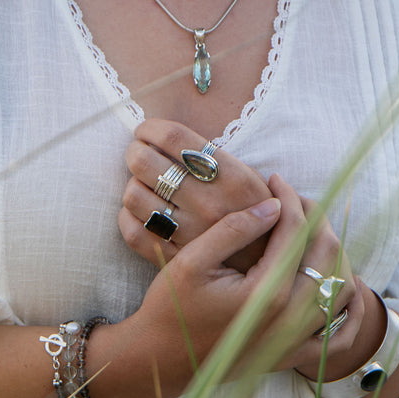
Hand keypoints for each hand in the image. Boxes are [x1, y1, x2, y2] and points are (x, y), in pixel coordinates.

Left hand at [118, 119, 273, 271]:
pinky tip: (143, 210)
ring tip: (146, 184)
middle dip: (136, 150)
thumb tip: (169, 136)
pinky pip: (132, 230)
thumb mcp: (251, 179)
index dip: (151, 128)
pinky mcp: (173, 259)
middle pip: (144, 162)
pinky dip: (129, 216)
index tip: (147, 130)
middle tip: (141, 152)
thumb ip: (217, 157)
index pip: (174, 137)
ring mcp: (189, 233)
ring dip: (134, 184)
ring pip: (133, 195)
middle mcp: (208, 204)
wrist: (269, 269)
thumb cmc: (256, 215)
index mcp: (231, 178)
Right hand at [120, 177, 361, 397]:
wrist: (161, 360)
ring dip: (333, 253)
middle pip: (327, 252)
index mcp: (267, 292)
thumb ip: (234, 230)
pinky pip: (341, 333)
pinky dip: (348, 306)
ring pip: (342, 286)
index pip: (296, 230)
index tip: (274, 179)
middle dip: (313, 216)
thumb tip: (272, 205)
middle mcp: (290, 317)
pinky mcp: (293, 354)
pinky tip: (336, 282)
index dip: (288, 197)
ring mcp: (295, 339)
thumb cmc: (170, 309)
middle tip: (289, 199)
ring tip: (307, 232)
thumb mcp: (192, 262)